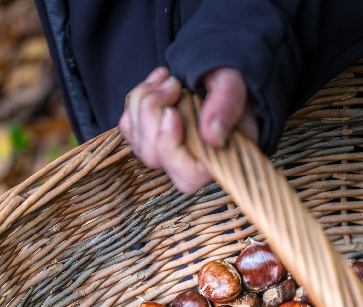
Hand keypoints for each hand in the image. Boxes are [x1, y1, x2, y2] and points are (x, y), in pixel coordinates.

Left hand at [119, 66, 257, 192]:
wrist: (215, 75)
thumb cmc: (227, 84)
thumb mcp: (233, 85)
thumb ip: (227, 105)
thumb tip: (212, 136)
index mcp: (215, 162)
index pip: (186, 176)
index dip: (171, 147)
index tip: (172, 111)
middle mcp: (187, 165)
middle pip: (153, 156)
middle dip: (152, 114)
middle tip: (172, 82)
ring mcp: (165, 155)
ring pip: (138, 142)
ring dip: (142, 102)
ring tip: (165, 77)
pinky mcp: (148, 139)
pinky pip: (129, 129)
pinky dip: (134, 102)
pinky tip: (154, 84)